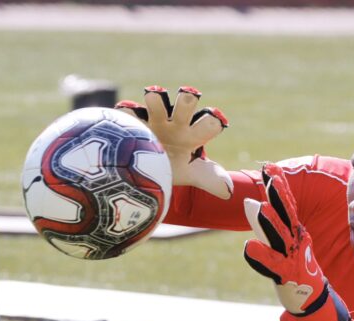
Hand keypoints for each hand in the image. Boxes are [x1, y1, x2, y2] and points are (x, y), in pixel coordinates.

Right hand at [116, 85, 232, 199]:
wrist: (148, 167)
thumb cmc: (175, 167)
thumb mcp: (193, 173)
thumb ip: (211, 179)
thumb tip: (228, 191)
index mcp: (194, 133)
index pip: (208, 125)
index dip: (212, 123)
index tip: (215, 122)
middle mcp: (176, 122)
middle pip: (185, 105)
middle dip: (187, 100)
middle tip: (188, 96)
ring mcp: (154, 120)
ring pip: (156, 102)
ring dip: (156, 99)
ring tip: (153, 97)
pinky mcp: (133, 122)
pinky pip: (129, 114)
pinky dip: (127, 112)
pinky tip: (125, 112)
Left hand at [243, 163, 350, 320]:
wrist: (312, 297)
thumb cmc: (293, 268)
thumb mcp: (281, 243)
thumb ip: (267, 225)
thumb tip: (251, 202)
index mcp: (294, 231)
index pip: (286, 204)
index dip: (279, 185)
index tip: (270, 166)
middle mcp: (295, 240)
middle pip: (286, 213)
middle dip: (278, 192)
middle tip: (270, 172)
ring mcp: (292, 256)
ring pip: (280, 237)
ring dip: (270, 222)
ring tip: (259, 207)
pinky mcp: (286, 274)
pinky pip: (272, 265)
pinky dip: (261, 256)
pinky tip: (248, 248)